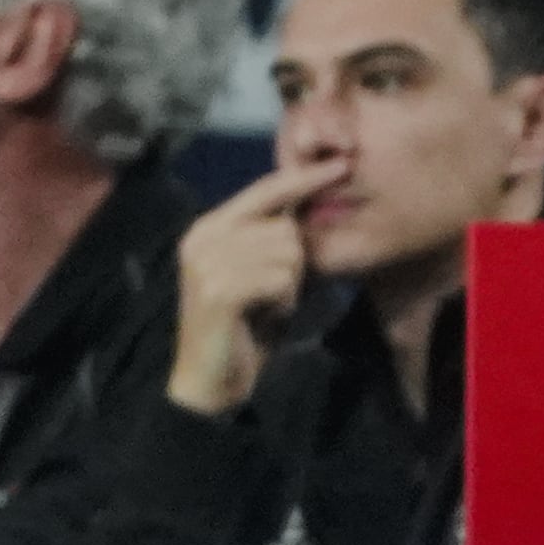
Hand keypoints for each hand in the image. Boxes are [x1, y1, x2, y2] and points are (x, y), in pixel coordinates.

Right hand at [168, 153, 339, 415]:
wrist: (209, 380)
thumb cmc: (241, 326)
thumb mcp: (258, 274)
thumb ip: (272, 241)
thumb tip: (308, 207)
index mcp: (208, 227)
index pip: (264, 191)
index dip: (303, 178)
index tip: (341, 164)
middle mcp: (202, 237)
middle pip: (284, 228)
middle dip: (293, 263)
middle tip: (272, 294)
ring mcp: (207, 262)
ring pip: (287, 254)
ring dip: (289, 286)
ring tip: (265, 306)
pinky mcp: (218, 289)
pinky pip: (280, 280)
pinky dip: (283, 301)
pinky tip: (261, 316)